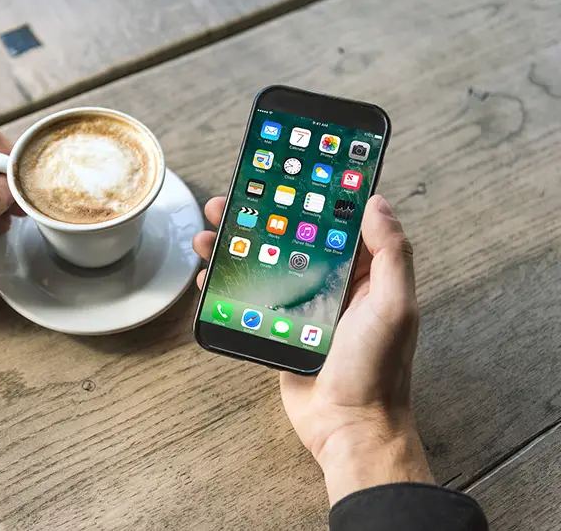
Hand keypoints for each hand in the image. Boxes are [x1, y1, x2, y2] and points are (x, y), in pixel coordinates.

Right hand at [193, 195, 432, 504]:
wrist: (347, 426)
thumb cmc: (376, 369)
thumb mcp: (393, 306)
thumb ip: (390, 253)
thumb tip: (377, 202)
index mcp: (364, 274)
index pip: (335, 224)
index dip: (311, 198)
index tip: (286, 175)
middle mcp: (333, 285)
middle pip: (290, 239)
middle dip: (260, 219)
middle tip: (231, 201)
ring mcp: (302, 306)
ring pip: (265, 265)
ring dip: (236, 247)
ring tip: (209, 232)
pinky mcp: (278, 327)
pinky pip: (251, 298)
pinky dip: (228, 284)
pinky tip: (208, 275)